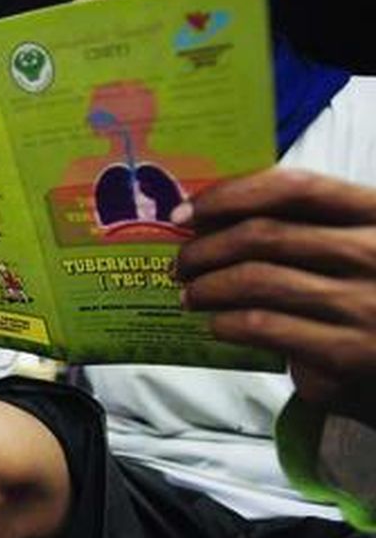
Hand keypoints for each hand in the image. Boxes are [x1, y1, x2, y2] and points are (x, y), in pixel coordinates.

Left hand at [173, 168, 375, 425]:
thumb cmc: (367, 292)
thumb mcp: (353, 244)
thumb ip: (302, 225)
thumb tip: (209, 219)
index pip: (295, 186)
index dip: (230, 195)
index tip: (186, 213)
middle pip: (265, 235)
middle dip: (206, 249)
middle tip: (181, 263)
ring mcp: (368, 302)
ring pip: (258, 280)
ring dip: (207, 287)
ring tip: (190, 295)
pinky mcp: (351, 351)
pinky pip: (265, 326)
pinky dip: (227, 323)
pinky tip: (217, 325)